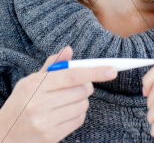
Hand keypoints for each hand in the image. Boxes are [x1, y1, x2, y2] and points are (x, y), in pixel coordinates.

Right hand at [0, 46, 117, 142]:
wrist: (4, 134)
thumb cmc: (20, 102)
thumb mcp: (31, 80)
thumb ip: (52, 64)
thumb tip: (69, 50)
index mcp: (36, 85)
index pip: (71, 75)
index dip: (94, 72)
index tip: (112, 70)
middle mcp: (40, 103)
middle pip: (81, 90)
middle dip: (86, 85)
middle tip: (79, 85)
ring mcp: (46, 122)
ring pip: (82, 105)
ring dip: (82, 100)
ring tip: (68, 99)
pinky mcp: (51, 136)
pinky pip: (79, 120)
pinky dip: (78, 113)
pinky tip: (66, 111)